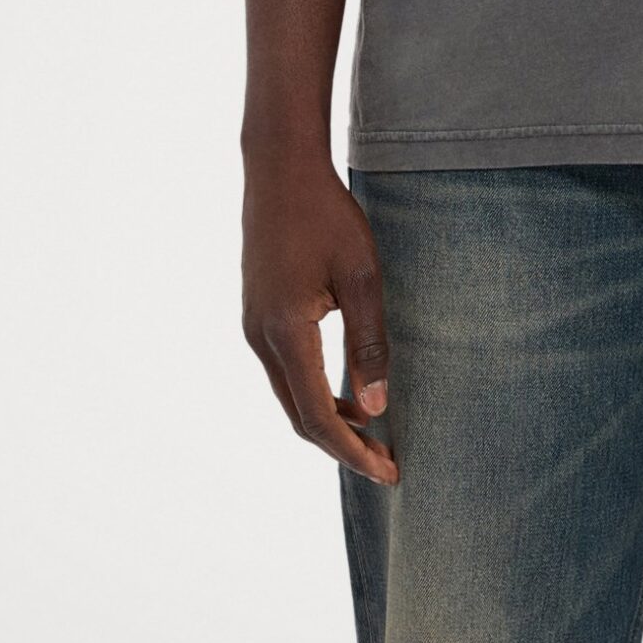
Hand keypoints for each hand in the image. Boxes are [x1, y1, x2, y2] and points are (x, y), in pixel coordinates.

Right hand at [242, 154, 397, 484]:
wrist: (280, 170)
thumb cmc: (327, 216)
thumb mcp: (362, 276)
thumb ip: (369, 343)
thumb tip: (376, 408)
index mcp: (286, 334)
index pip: (318, 416)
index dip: (353, 452)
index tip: (389, 472)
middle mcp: (260, 339)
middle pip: (299, 416)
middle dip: (342, 445)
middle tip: (386, 462)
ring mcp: (253, 327)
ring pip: (290, 395)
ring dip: (328, 418)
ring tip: (373, 430)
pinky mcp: (258, 315)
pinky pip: (285, 371)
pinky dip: (314, 391)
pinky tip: (346, 389)